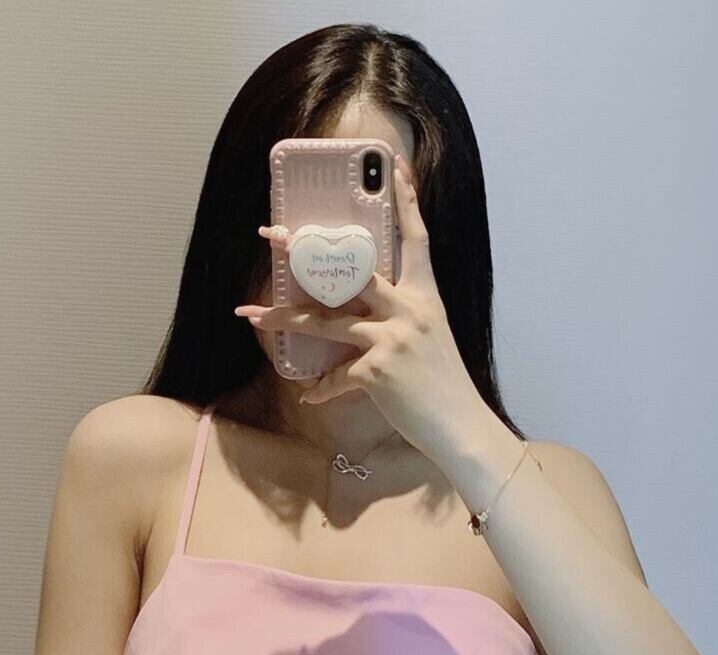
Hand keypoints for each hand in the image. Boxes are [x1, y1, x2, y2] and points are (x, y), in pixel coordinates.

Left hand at [236, 153, 488, 457]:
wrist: (461, 426)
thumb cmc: (445, 386)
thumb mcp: (431, 338)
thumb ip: (403, 318)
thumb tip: (364, 317)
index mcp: (426, 296)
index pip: (415, 238)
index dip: (406, 199)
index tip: (392, 165)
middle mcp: (409, 309)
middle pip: (350, 271)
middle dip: (306, 253)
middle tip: (274, 236)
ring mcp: (392, 338)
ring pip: (326, 320)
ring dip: (287, 318)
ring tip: (256, 315)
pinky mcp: (378, 371)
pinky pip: (336, 376)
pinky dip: (321, 388)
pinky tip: (309, 395)